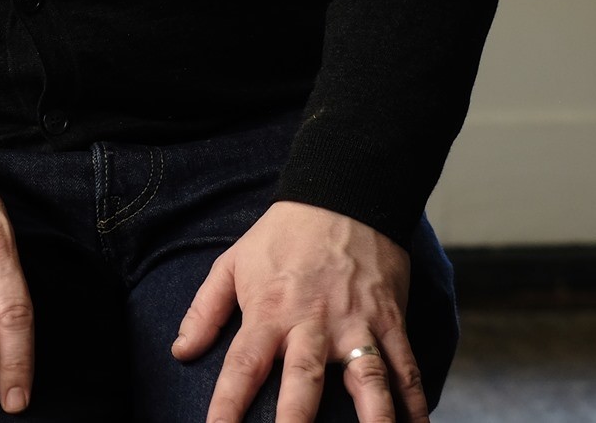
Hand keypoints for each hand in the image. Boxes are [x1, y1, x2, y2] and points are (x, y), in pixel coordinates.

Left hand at [172, 200, 426, 422]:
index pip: (243, 367)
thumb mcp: (232, 262)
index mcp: (269, 312)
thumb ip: (205, 310)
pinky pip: (406, 368)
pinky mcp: (390, 320)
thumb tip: (180, 352)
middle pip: (303, 381)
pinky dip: (416, 403)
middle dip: (295, 421)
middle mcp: (313, 324)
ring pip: (367, 380)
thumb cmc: (282, 235)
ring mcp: (356, 324)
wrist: (343, 195)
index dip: (227, 405)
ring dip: (374, 419)